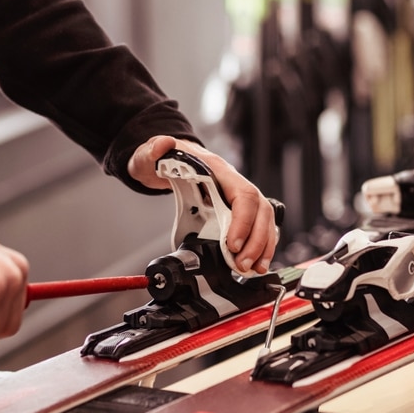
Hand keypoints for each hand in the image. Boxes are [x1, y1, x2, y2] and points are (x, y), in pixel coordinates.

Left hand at [129, 136, 277, 273]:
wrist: (167, 162)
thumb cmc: (164, 161)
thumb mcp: (150, 155)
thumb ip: (154, 150)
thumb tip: (164, 144)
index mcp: (217, 170)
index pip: (242, 194)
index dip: (242, 221)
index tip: (232, 244)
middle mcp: (232, 183)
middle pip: (259, 209)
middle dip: (256, 240)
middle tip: (243, 263)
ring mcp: (236, 196)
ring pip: (263, 219)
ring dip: (262, 245)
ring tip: (253, 268)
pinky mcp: (236, 210)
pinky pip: (257, 226)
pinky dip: (259, 245)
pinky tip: (255, 262)